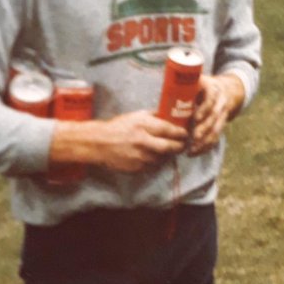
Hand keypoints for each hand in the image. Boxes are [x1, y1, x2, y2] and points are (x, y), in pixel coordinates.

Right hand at [50, 110, 187, 174]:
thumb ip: (152, 116)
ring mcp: (140, 156)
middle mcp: (143, 141)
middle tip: (181, 145)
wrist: (98, 143)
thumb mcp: (134, 116)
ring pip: (162, 158)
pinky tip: (155, 157)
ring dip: (167, 155)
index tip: (184, 133)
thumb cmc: (117, 127)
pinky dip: (156, 162)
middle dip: (178, 146)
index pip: (168, 129)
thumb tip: (168, 115)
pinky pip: (152, 166)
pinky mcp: (136, 168)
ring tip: (168, 151)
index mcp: (142, 125)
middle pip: (169, 147)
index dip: (180, 133)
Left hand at [189, 73, 244, 155]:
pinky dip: (207, 146)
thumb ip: (184, 86)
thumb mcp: (198, 81)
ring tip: (192, 151)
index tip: (195, 118)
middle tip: (193, 139)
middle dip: (203, 130)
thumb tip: (164, 92)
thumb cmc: (205, 86)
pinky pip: (216, 137)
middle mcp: (220, 103)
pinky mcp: (222, 125)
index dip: (204, 109)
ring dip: (204, 142)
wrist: (228, 89)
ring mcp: (223, 115)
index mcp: (213, 90)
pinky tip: (196, 152)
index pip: (211, 100)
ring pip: (216, 130)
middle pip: (213, 118)